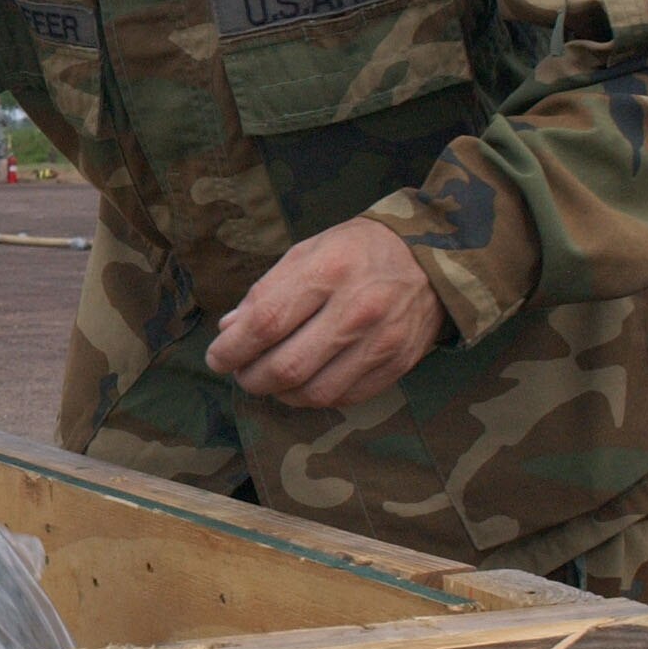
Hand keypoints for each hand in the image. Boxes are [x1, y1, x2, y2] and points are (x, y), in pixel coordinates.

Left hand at [205, 217, 444, 408]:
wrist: (430, 258)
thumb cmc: (355, 250)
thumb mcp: (305, 253)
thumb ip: (266, 293)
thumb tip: (229, 331)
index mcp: (327, 272)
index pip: (266, 323)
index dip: (233, 349)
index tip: (217, 358)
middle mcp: (357, 309)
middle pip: (288, 366)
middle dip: (251, 378)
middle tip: (240, 372)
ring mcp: (381, 341)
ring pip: (315, 392)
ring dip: (280, 393)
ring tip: (269, 380)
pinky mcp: (398, 364)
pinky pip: (345, 398)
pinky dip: (314, 397)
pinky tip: (302, 383)